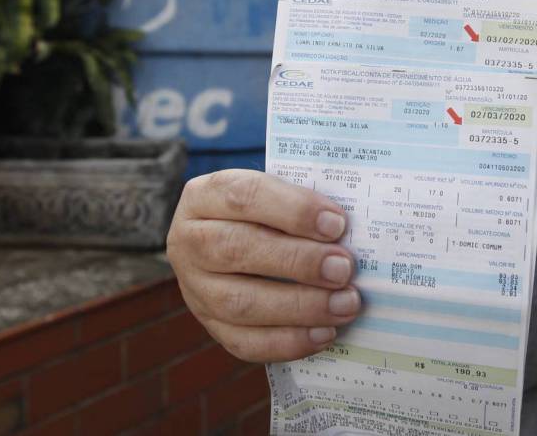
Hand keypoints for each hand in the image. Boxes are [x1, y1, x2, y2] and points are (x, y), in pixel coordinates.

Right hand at [166, 169, 359, 361]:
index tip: (337, 224)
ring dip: (299, 307)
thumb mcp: (275, 193)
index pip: (244, 196)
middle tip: (344, 269)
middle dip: (298, 262)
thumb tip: (347, 230)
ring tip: (344, 304)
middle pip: (237, 250)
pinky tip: (324, 333)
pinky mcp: (209, 326)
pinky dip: (287, 341)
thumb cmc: (266, 213)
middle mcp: (189, 241)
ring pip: (239, 303)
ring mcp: (194, 288)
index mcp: (204, 196)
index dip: (293, 211)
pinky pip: (243, 342)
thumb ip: (302, 204)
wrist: (231, 242)